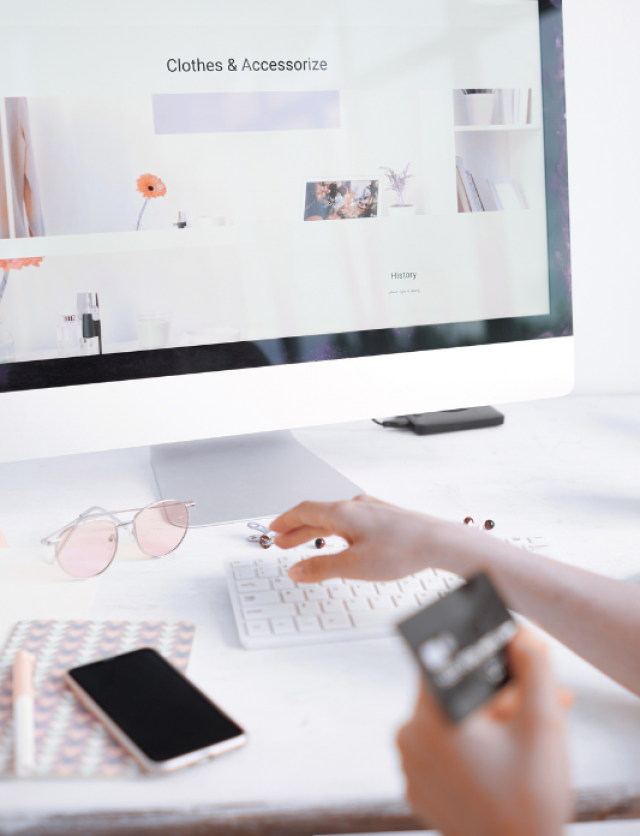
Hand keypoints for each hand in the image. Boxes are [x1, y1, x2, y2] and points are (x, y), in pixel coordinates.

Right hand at [271, 495, 498, 584]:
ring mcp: (371, 510)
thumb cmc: (401, 549)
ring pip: (334, 518)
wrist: (439, 542)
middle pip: (317, 514)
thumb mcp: (353, 565)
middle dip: (297, 529)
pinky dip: (335, 531)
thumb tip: (296, 570)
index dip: (285, 521)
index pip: (303, 511)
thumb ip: (321, 568)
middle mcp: (355, 506)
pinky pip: (350, 520)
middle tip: (282, 542)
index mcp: (342, 513)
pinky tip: (341, 541)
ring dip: (316, 531)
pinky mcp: (385, 517)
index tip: (273, 530)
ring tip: (306, 543)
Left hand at [397, 630, 571, 835]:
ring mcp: (412, 767)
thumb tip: (522, 637)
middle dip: (502, 691)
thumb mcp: (543, 726)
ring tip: (533, 728)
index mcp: (430, 719)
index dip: (479, 654)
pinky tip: (512, 752)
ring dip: (494, 718)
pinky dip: (476, 745)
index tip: (506, 655)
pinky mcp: (419, 788)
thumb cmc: (529, 805)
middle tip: (540, 696)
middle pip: (456, 693)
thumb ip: (534, 670)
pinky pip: (446, 750)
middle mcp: (410, 739)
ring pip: (454, 722)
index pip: (445, 661)